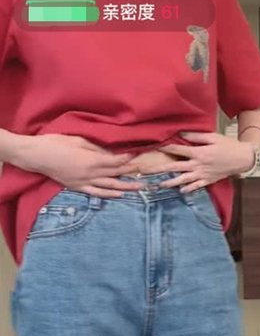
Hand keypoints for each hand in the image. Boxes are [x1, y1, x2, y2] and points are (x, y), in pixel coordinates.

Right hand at [12, 134, 145, 196]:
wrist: (35, 155)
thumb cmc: (56, 143)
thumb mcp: (79, 140)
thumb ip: (97, 148)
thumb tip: (112, 152)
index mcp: (90, 160)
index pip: (115, 161)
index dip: (128, 159)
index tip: (138, 155)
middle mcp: (89, 173)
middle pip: (116, 174)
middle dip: (132, 172)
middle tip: (146, 172)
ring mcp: (83, 182)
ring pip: (109, 186)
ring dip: (126, 187)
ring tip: (140, 187)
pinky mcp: (76, 187)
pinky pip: (96, 193)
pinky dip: (109, 195)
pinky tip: (119, 194)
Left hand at [155, 132, 255, 192]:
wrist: (242, 158)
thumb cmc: (228, 145)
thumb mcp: (213, 137)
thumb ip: (197, 136)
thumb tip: (182, 133)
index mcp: (199, 152)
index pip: (178, 149)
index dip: (166, 147)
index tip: (154, 146)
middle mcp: (198, 165)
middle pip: (176, 167)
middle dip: (161, 169)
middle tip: (147, 171)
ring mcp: (203, 174)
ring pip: (183, 180)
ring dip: (170, 182)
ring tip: (159, 184)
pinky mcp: (208, 181)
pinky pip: (195, 186)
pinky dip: (187, 189)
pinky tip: (179, 191)